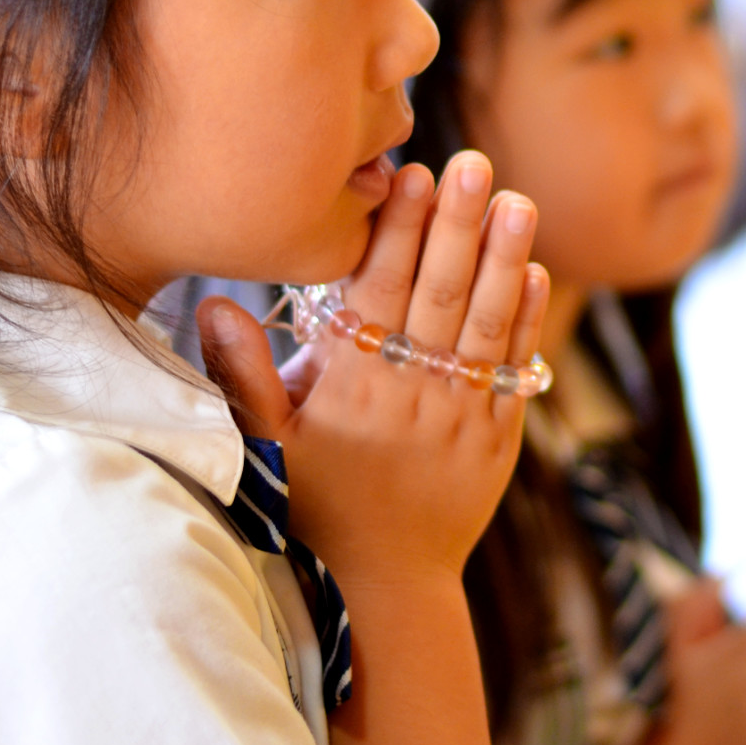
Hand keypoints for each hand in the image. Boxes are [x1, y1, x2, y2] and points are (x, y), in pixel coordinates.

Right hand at [198, 152, 549, 587]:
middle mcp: (413, 392)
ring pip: (486, 324)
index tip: (411, 175)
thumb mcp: (268, 447)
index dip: (396, 232)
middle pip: (439, 294)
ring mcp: (463, 413)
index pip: (379, 292)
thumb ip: (243, 375)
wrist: (389, 582)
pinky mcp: (499, 435)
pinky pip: (516, 368)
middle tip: (473, 162)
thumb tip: (211, 302)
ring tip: (517, 200)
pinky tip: (535, 270)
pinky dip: (526, 320)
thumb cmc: (319, 504)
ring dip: (505, 259)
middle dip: (457, 225)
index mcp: (356, 386)